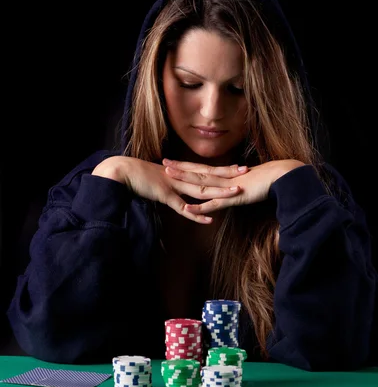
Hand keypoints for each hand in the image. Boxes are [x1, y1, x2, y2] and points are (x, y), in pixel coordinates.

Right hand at [91, 156, 246, 223]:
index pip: (206, 169)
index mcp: (181, 171)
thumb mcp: (160, 178)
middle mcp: (180, 176)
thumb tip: (180, 186)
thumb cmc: (138, 175)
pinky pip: (183, 207)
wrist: (121, 171)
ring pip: (200, 189)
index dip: (223, 168)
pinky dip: (196, 214)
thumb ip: (172, 183)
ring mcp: (174, 185)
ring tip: (235, 193)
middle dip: (228, 174)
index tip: (239, 166)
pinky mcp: (165, 196)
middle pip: (208, 175)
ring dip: (218, 192)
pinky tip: (209, 220)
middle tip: (247, 171)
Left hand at [163, 158, 305, 215]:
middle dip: (180, 168)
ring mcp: (227, 187)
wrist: (282, 177)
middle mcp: (224, 178)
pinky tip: (187, 208)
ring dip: (185, 180)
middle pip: (198, 172)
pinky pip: (214, 204)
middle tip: (164, 162)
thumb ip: (238, 183)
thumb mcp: (249, 181)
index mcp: (227, 174)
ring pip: (202, 183)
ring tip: (169, 176)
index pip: (204, 168)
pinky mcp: (233, 198)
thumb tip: (233, 186)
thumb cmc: (269, 179)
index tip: (175, 161)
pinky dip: (200, 207)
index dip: (188, 165)